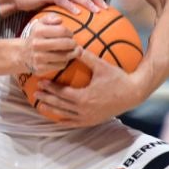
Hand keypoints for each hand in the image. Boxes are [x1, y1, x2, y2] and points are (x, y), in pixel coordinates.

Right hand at [17, 14, 80, 75]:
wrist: (23, 54)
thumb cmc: (36, 37)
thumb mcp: (40, 24)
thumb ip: (50, 18)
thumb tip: (59, 20)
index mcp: (38, 31)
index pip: (62, 30)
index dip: (69, 33)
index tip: (70, 35)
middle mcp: (37, 44)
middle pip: (65, 44)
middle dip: (73, 44)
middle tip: (74, 44)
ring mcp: (39, 57)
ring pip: (64, 56)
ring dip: (72, 53)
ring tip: (73, 51)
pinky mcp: (41, 68)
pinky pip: (60, 65)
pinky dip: (65, 62)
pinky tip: (63, 58)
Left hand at [25, 49, 144, 125]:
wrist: (133, 94)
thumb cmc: (118, 78)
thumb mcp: (102, 66)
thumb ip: (86, 57)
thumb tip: (73, 46)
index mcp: (83, 97)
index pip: (61, 93)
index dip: (50, 88)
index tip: (40, 83)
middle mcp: (83, 110)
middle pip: (60, 105)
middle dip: (46, 99)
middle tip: (35, 94)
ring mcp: (88, 117)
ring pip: (65, 116)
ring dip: (52, 110)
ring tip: (41, 107)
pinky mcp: (93, 121)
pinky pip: (75, 123)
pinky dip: (65, 121)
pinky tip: (58, 119)